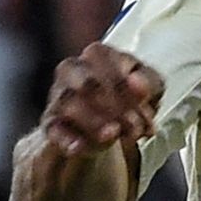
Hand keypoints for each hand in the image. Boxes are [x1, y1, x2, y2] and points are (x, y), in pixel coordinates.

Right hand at [43, 42, 164, 157]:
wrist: (106, 120)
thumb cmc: (130, 95)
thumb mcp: (150, 86)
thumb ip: (149, 82)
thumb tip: (137, 84)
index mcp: (97, 53)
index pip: (111, 68)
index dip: (130, 94)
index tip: (147, 116)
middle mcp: (72, 69)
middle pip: (89, 84)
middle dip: (114, 108)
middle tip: (134, 129)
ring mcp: (58, 95)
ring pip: (69, 105)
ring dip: (95, 124)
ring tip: (115, 135)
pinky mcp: (50, 123)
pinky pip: (53, 129)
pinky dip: (65, 139)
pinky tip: (79, 147)